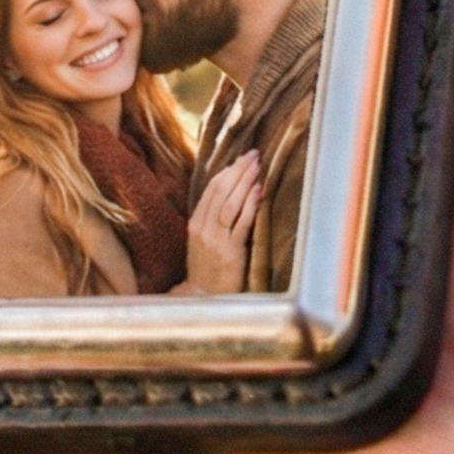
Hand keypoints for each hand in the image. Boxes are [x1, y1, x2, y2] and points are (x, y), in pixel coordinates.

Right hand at [180, 151, 259, 294]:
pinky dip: (250, 204)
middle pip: (221, 191)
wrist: (203, 298)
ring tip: (257, 166)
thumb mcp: (202, 241)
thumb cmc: (207, 269)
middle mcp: (204, 228)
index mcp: (195, 223)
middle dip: (238, 170)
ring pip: (230, 203)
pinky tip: (258, 190)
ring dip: (245, 181)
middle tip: (253, 155)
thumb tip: (230, 193)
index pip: (211, 189)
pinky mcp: (231, 252)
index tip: (241, 158)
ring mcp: (216, 240)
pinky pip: (241, 223)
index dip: (227, 171)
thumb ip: (211, 219)